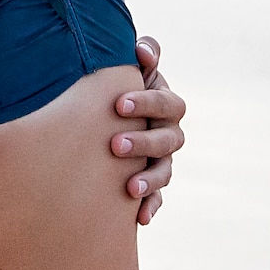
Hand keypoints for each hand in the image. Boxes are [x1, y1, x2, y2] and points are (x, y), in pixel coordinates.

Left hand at [112, 35, 184, 226]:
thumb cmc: (114, 84)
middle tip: (115, 145)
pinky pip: (157, 198)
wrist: (100, 115)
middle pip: (168, 139)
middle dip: (143, 142)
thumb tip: (141, 51)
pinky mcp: (150, 183)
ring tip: (129, 188)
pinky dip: (152, 207)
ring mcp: (161, 159)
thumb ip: (142, 55)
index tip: (119, 105)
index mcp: (165, 103)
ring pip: (165, 171)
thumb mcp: (127, 68)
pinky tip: (140, 218)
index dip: (147, 103)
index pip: (167, 104)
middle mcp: (168, 132)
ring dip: (149, 180)